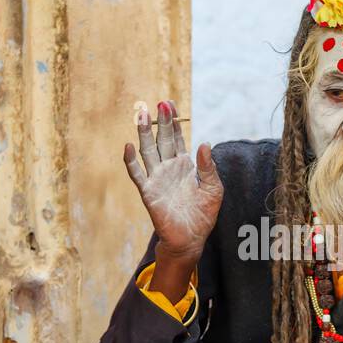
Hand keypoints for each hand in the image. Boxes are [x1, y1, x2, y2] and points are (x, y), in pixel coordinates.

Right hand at [124, 101, 223, 268]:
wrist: (191, 239)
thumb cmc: (203, 215)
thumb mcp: (214, 188)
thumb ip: (209, 167)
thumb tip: (204, 143)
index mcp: (184, 166)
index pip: (176, 139)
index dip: (173, 122)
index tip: (170, 105)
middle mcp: (168, 168)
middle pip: (162, 140)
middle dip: (161, 122)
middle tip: (160, 103)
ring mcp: (156, 179)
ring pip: (148, 151)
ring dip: (143, 134)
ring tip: (141, 115)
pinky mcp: (148, 192)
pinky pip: (137, 174)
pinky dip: (131, 161)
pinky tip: (128, 145)